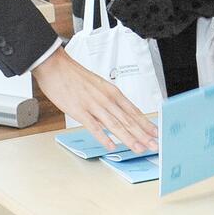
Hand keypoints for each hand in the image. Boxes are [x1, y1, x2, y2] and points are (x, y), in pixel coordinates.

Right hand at [35, 49, 157, 152]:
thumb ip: (108, 102)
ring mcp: (93, 105)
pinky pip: (93, 126)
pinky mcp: (79, 110)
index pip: (134, 111)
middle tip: (154, 145)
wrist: (56, 66)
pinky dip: (103, 137)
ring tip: (139, 148)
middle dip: (143, 134)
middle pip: (128, 120)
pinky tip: (111, 146)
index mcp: (113, 92)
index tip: (156, 133)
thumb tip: (118, 116)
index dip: (146, 124)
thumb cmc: (75, 76)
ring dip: (129, 138)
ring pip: (115, 125)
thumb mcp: (99, 87)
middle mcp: (107, 99)